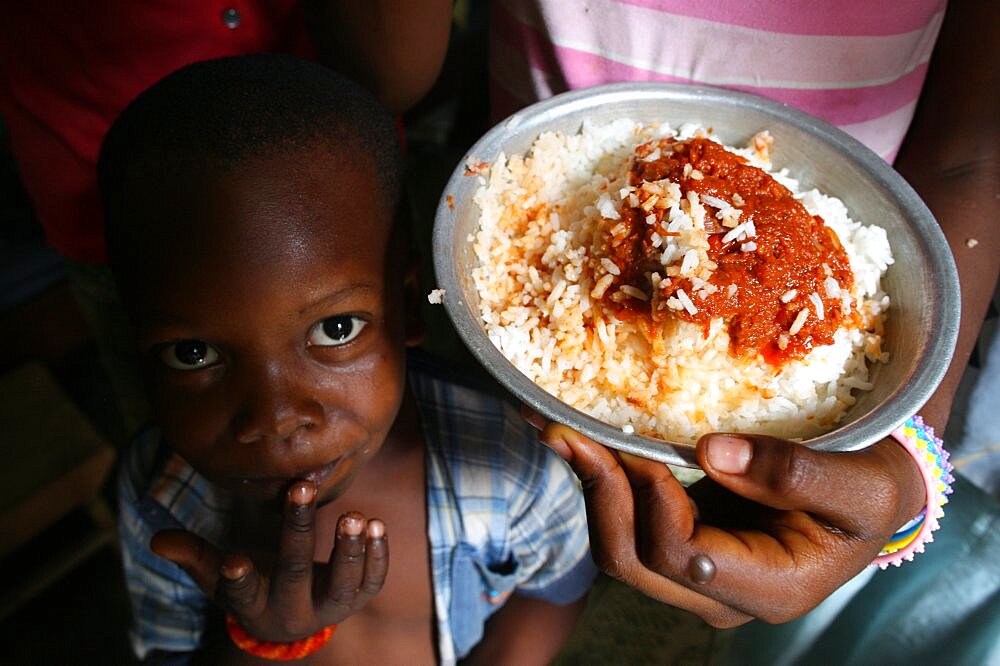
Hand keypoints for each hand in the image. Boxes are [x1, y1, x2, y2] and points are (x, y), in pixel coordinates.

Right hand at [150, 481, 387, 641]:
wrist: (293, 619)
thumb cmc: (253, 586)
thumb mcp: (218, 578)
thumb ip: (194, 556)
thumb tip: (158, 540)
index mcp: (255, 607)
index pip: (242, 595)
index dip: (238, 580)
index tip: (234, 560)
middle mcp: (294, 610)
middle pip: (294, 573)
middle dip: (297, 532)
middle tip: (300, 489)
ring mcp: (329, 607)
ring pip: (342, 584)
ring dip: (348, 549)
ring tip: (353, 515)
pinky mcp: (358, 599)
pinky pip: (371, 583)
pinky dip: (377, 557)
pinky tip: (377, 525)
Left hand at [524, 411, 923, 627]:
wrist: (869, 500)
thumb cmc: (871, 492)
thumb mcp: (860, 485)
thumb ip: (793, 472)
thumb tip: (709, 450)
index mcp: (769, 589)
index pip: (683, 557)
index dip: (652, 502)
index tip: (640, 447)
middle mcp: (720, 593)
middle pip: (634, 562)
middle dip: (598, 497)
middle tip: (568, 435)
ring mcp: (697, 574)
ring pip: (621, 548)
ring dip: (592, 490)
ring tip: (563, 434)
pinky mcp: (684, 543)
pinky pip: (629, 525)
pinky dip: (606, 486)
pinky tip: (585, 444)